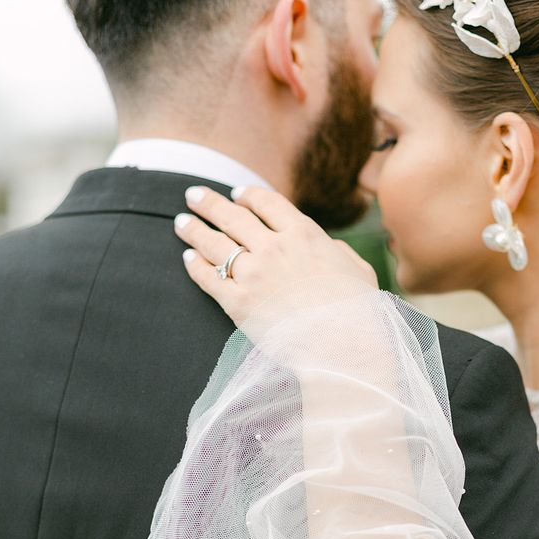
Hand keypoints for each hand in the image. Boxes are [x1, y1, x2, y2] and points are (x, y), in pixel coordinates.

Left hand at [174, 186, 377, 329]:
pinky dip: (195, 265)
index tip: (236, 193)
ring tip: (180, 221)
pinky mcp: (237, 302)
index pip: (267, 203)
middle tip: (193, 195)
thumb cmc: (357, 309)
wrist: (341, 344)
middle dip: (210, 203)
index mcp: (304, 234)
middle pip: (233, 216)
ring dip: (194, 229)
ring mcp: (253, 274)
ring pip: (214, 243)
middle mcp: (274, 247)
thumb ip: (338, 252)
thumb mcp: (357, 269)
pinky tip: (187, 258)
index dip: (248, 195)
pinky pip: (208, 278)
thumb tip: (328, 247)